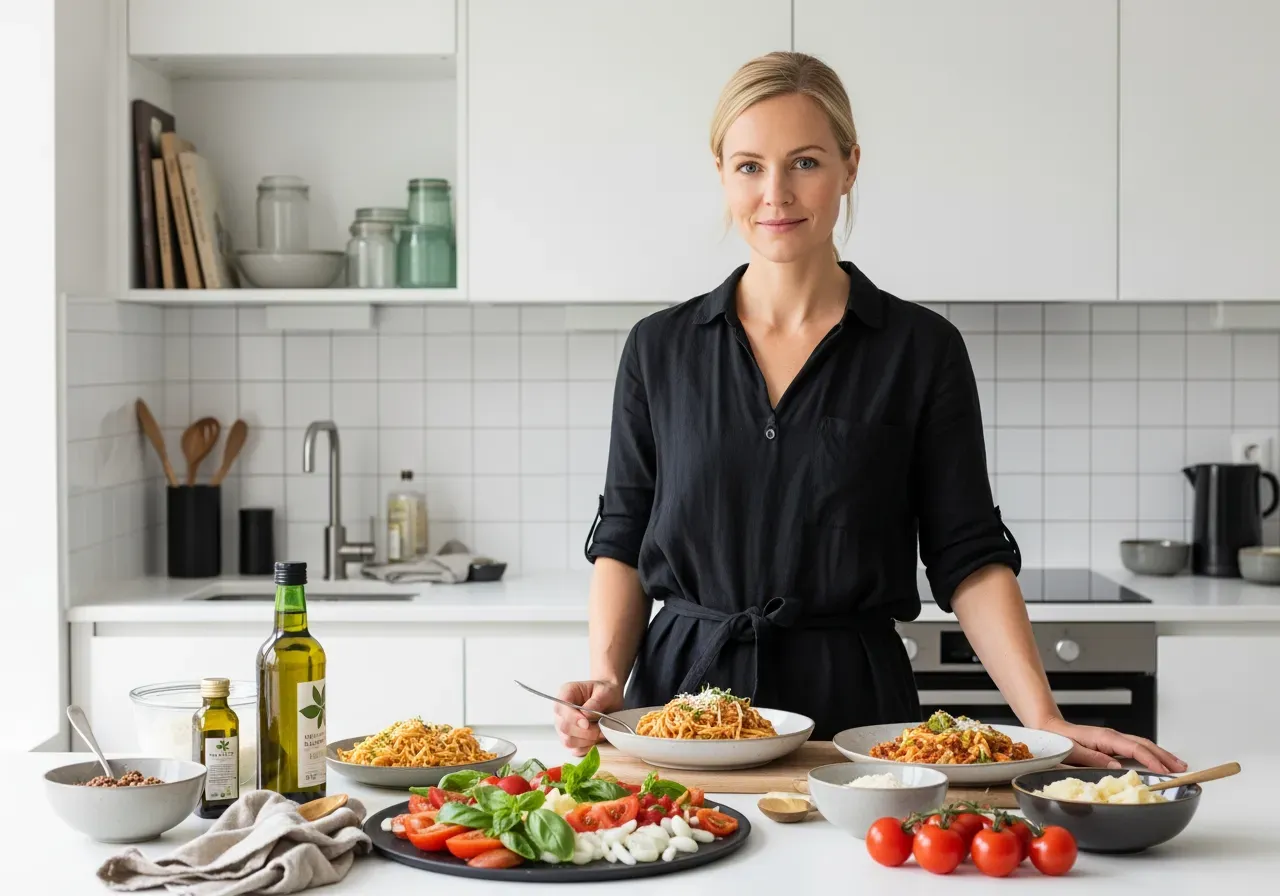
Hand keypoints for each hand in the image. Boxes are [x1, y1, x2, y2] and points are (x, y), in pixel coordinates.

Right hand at [553, 679, 623, 755]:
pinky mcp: (571, 738)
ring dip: (587, 740)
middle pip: (564, 727)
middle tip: (599, 728)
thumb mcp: (605, 691)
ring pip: (568, 741)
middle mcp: (561, 711)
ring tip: (600, 732)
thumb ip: (595, 702)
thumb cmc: (605, 691)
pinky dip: (587, 748)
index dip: (573, 719)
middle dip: (584, 732)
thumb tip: (586, 716)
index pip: (561, 708)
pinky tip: (596, 739)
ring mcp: (565, 726)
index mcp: (566, 693)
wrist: (610, 699)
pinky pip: (575, 750)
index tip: (587, 724)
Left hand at [1041, 717, 1186, 773]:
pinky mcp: (1113, 744)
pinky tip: (1159, 762)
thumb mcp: (1072, 752)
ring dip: (1161, 754)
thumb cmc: (1059, 741)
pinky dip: (1151, 754)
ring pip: (1143, 745)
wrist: (1049, 729)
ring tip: (1178, 765)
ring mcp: (1113, 739)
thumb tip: (1116, 767)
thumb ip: (1093, 759)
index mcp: (1104, 737)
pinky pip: (1136, 748)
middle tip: (1183, 769)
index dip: (1151, 760)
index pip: (1134, 748)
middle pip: (1144, 744)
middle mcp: (1112, 736)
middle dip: (1164, 756)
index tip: (1165, 771)